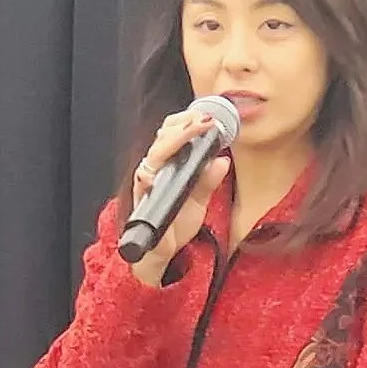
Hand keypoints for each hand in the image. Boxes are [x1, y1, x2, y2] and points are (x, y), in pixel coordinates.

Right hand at [127, 107, 231, 287]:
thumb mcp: (199, 200)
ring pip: (155, 151)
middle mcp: (155, 169)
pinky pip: (145, 179)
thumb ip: (209, 181)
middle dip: (183, 124)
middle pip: (163, 136)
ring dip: (175, 138)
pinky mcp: (143, 198)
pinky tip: (168, 161)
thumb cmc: (176, 223)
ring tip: (194, 127)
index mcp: (169, 166)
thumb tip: (223, 160)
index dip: (189, 121)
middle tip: (205, 118)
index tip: (209, 115)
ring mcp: (147, 183)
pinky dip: (155, 169)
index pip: (174, 134)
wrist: (162, 252)